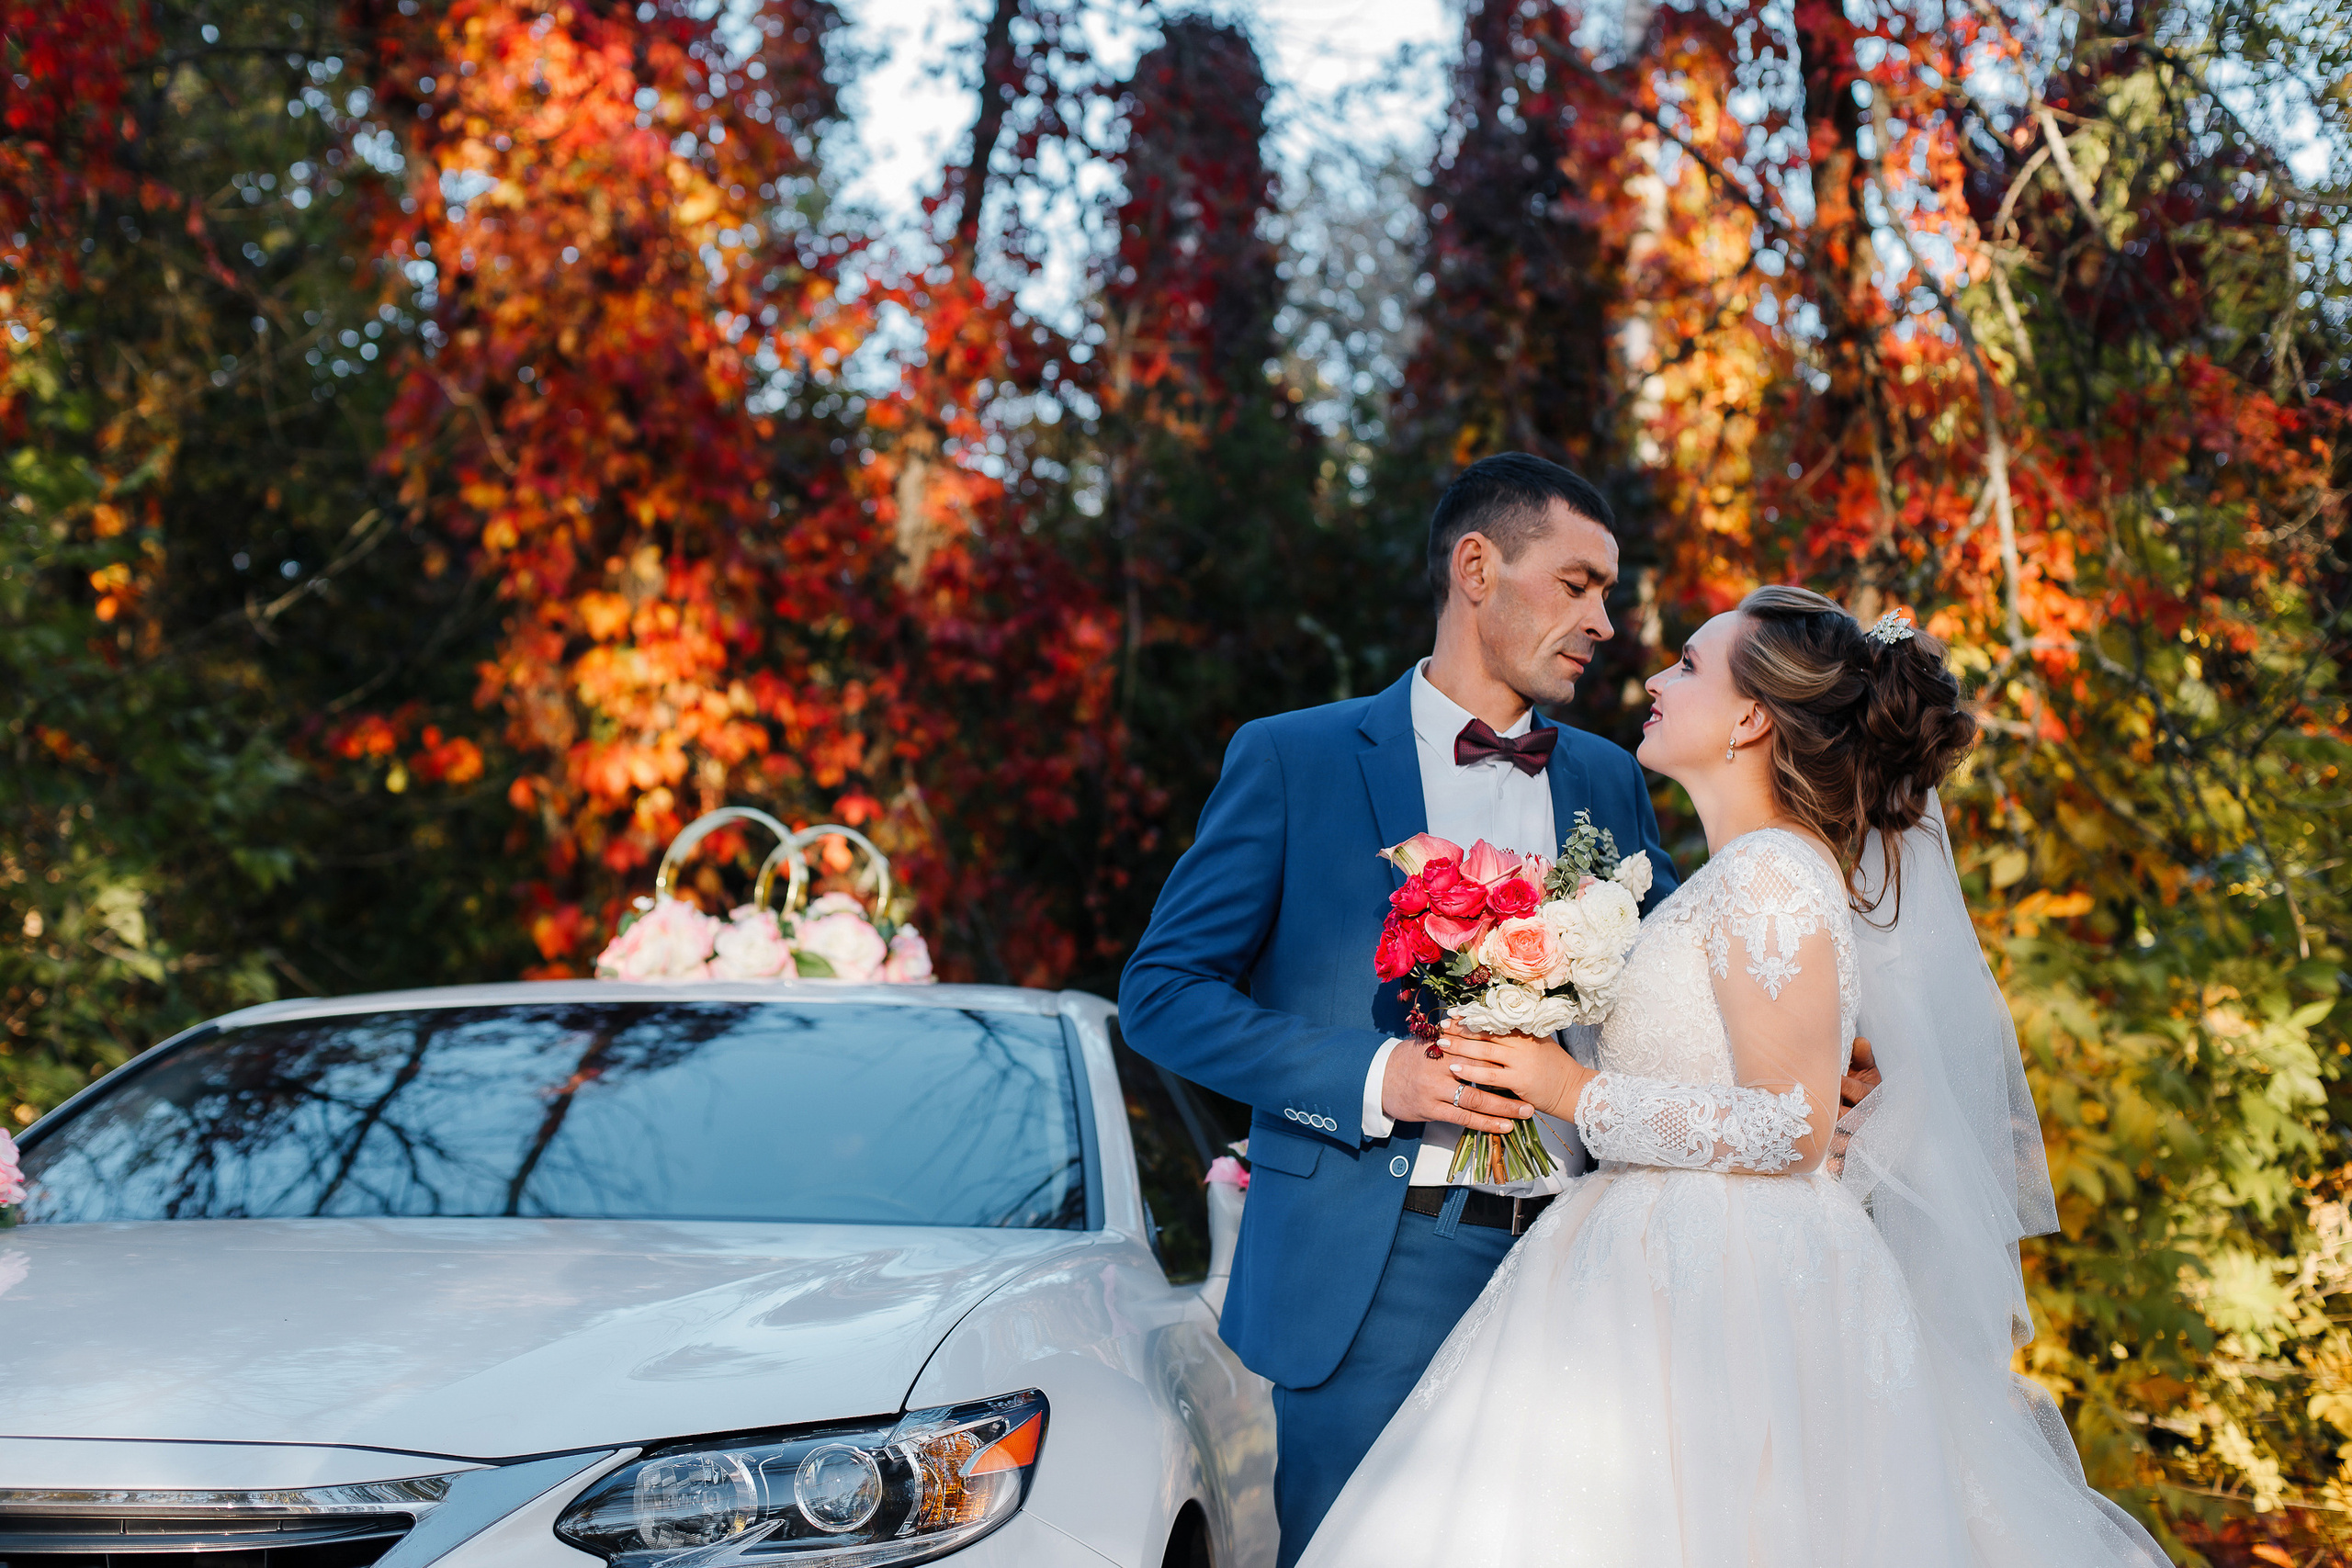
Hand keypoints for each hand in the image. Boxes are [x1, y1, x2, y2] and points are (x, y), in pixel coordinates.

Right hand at [1380, 1038, 1531, 1134]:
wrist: (1376, 1079)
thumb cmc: (1407, 1060)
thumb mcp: (1427, 1043)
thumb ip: (1452, 1039)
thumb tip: (1479, 1028)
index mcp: (1442, 1045)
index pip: (1477, 1047)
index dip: (1502, 1054)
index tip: (1526, 1060)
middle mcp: (1439, 1066)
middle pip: (1482, 1073)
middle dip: (1509, 1083)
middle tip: (1533, 1091)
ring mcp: (1434, 1089)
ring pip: (1475, 1099)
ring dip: (1503, 1108)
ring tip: (1525, 1112)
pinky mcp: (1430, 1109)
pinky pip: (1462, 1117)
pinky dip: (1485, 1123)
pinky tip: (1502, 1127)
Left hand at [1433, 1024, 1591, 1121]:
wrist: (1573, 1090)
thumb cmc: (1553, 1067)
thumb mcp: (1538, 1043)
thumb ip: (1518, 1035)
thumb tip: (1492, 1024)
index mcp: (1525, 1032)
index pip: (1493, 1019)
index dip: (1472, 1016)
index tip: (1454, 1012)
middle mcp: (1521, 1044)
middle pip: (1485, 1033)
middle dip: (1461, 1028)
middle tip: (1442, 1025)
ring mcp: (1521, 1062)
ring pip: (1484, 1051)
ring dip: (1460, 1047)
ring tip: (1441, 1043)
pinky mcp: (1519, 1081)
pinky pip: (1490, 1075)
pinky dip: (1471, 1071)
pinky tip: (1455, 1068)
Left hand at [1826, 1035, 1879, 1176]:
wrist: (1863, 1105)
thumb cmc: (1858, 1083)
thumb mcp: (1863, 1068)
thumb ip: (1861, 1056)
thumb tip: (1860, 1042)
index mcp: (1872, 1094)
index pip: (1859, 1090)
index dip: (1844, 1086)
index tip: (1828, 1081)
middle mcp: (1869, 1117)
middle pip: (1854, 1118)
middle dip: (1836, 1116)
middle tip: (1817, 1114)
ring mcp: (1864, 1136)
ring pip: (1852, 1140)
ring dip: (1838, 1142)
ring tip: (1822, 1142)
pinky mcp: (1855, 1152)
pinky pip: (1850, 1161)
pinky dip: (1841, 1164)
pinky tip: (1830, 1167)